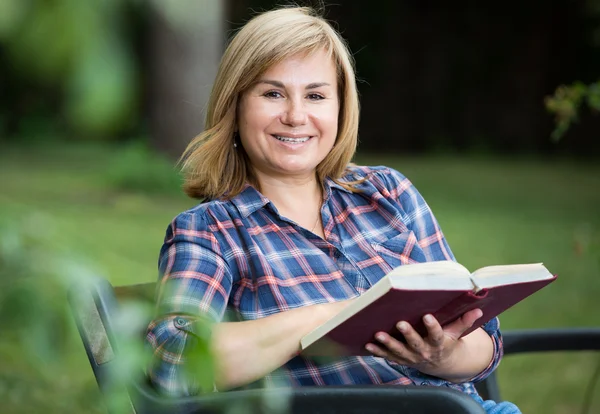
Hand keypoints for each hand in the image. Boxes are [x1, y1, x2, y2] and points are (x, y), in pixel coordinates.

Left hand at [365, 308, 482, 376]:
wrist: (441, 364)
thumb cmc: (447, 341)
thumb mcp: (457, 333)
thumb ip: (464, 322)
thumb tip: (479, 309)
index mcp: (439, 343)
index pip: (437, 335)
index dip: (433, 326)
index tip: (428, 316)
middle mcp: (425, 352)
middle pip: (416, 344)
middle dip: (408, 334)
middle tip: (400, 323)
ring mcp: (412, 357)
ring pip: (399, 351)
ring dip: (388, 343)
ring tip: (378, 334)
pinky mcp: (402, 359)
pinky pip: (389, 356)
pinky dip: (378, 351)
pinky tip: (368, 344)